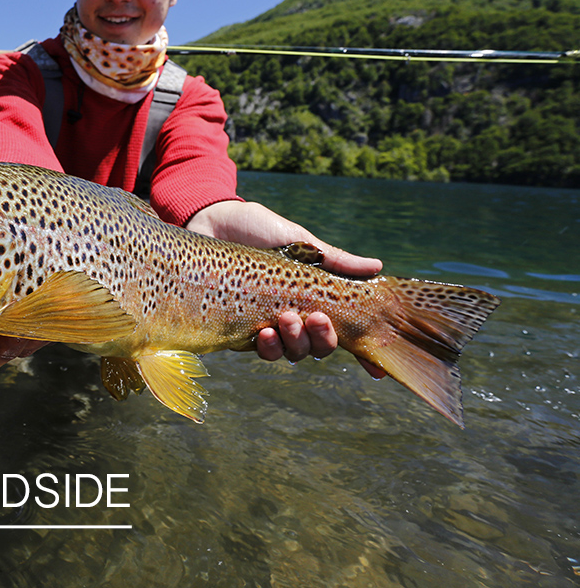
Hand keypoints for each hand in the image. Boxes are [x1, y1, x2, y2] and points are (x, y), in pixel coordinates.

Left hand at [187, 200, 386, 378]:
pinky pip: (256, 350)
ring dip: (293, 342)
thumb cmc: (257, 228)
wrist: (210, 219)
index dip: (361, 354)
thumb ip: (334, 260)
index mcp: (311, 299)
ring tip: (285, 319)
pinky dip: (266, 345)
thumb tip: (377, 267)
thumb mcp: (299, 241)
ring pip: (289, 353)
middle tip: (314, 317)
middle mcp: (290, 317)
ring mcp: (263, 324)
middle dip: (320, 339)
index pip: (341, 332)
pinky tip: (264, 332)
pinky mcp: (235, 327)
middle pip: (316, 348)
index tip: (375, 369)